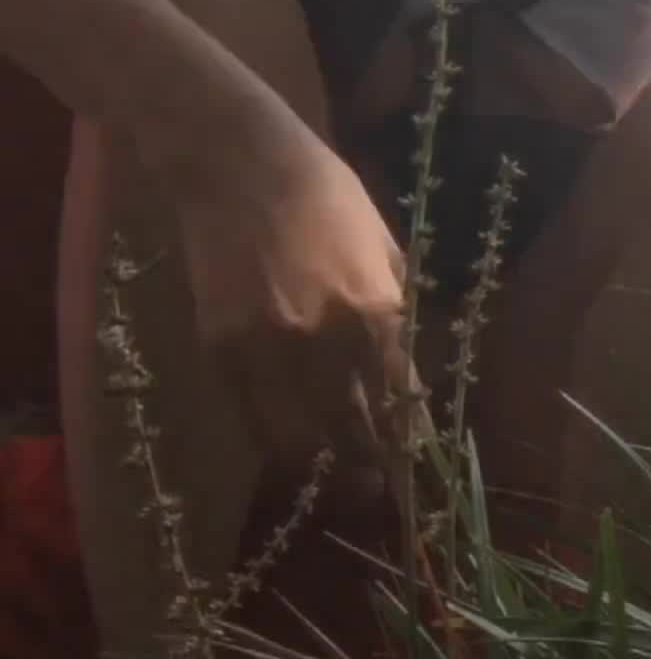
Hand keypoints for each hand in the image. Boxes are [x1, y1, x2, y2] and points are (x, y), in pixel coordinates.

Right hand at [167, 96, 417, 489]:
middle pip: (356, 432)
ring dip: (325, 468)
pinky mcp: (222, 350)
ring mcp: (268, 350)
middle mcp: (325, 340)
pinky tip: (292, 448)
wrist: (238, 162)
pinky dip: (276, 440)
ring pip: (302, 439)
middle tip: (384, 496)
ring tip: (341, 485)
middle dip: (374, 472)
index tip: (420, 471)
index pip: (402, 400)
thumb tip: (410, 369)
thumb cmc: (325, 193)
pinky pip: (253, 418)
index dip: (413, 444)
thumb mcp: (384, 245)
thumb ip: (398, 309)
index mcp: (374, 310)